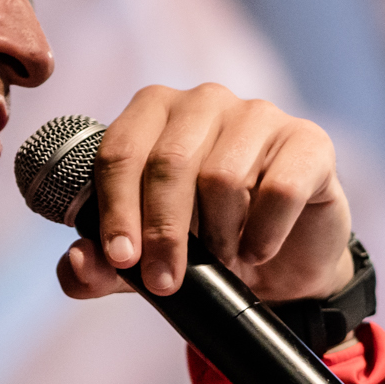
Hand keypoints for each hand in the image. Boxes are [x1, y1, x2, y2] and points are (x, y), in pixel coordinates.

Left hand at [56, 85, 353, 303]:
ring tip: (220, 262)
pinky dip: (262, 232)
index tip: (122, 261)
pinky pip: (279, 189)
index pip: (119, 152)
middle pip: (169, 163)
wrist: (281, 261)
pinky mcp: (308, 142)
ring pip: (221, 177)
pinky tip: (256, 251)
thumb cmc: (201, 245)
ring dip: (216, 236)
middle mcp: (203, 102)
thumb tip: (77, 264)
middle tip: (165, 282)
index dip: (116, 210)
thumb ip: (99, 268)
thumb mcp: (142, 264)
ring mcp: (259, 115)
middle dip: (162, 232)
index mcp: (152, 113)